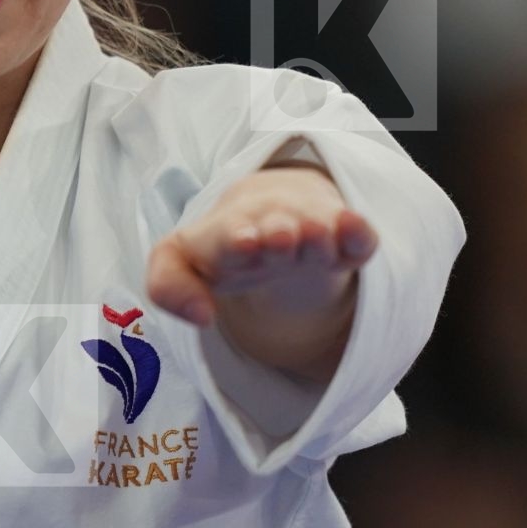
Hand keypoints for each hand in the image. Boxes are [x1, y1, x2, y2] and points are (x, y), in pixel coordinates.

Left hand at [145, 164, 376, 381]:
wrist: (267, 210)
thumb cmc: (220, 247)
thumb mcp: (182, 263)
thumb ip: (167, 288)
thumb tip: (201, 316)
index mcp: (228, 234)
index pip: (227, 236)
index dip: (236, 240)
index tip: (244, 244)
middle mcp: (269, 227)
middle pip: (276, 229)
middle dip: (277, 234)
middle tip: (280, 237)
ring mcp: (308, 232)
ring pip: (316, 230)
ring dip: (316, 233)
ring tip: (315, 235)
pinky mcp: (342, 240)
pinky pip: (355, 236)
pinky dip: (358, 232)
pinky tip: (355, 227)